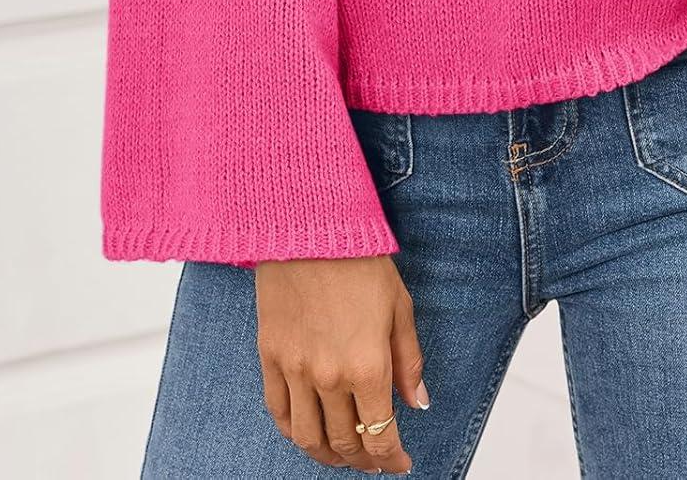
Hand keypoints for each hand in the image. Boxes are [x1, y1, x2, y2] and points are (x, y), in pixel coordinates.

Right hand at [255, 256, 426, 472]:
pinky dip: (293, 433)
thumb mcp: (400, 307)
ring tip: (342, 455)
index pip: (381, 434)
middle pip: (346, 442)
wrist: (310, 230)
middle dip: (363, 459)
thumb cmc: (359, 261)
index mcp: (368, 366)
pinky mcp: (269, 357)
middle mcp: (330, 377)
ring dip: (328, 456)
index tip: (399, 463)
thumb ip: (409, 361)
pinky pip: (278, 412)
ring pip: (309, 437)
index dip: (392, 458)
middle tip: (374, 461)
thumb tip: (417, 402)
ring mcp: (295, 370)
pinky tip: (307, 433)